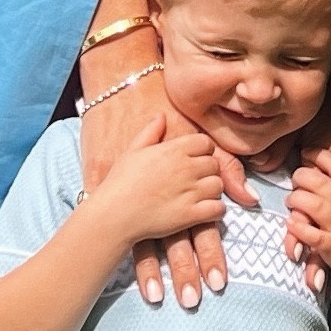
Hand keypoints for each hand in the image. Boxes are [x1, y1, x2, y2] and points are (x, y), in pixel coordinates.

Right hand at [90, 123, 234, 260]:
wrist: (112, 215)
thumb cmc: (119, 182)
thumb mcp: (132, 151)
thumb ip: (150, 132)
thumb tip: (161, 115)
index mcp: (173, 150)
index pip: (205, 142)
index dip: (202, 150)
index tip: (194, 159)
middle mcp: (186, 168)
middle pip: (214, 164)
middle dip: (207, 171)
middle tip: (195, 179)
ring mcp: (190, 192)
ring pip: (218, 185)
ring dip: (211, 190)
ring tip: (198, 195)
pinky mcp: (191, 215)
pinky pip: (218, 209)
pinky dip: (215, 210)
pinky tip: (203, 211)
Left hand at [286, 131, 330, 291]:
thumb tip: (310, 159)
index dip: (317, 157)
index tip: (306, 155)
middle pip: (319, 182)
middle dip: (300, 178)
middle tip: (296, 186)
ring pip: (315, 205)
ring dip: (297, 201)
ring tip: (292, 206)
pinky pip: (315, 237)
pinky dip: (300, 230)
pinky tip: (292, 225)